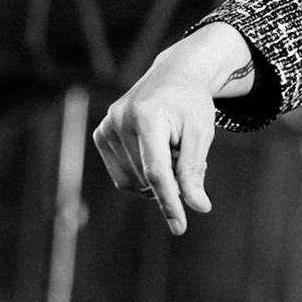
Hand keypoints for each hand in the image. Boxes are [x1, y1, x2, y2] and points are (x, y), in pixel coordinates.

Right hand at [92, 22, 252, 234]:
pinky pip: (122, 176)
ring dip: (157, 177)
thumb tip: (197, 207)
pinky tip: (155, 152)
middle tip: (185, 153)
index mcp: (147, 117)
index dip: (169, 202)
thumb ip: (194, 171)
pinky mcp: (100, 135)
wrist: (175, 74)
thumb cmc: (192, 105)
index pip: (156, 171)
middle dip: (172, 178)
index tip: (180, 227)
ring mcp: (105, 128)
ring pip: (133, 182)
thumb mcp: (201, 134)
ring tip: (170, 147)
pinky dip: (142, 175)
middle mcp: (119, 121)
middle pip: (148, 178)